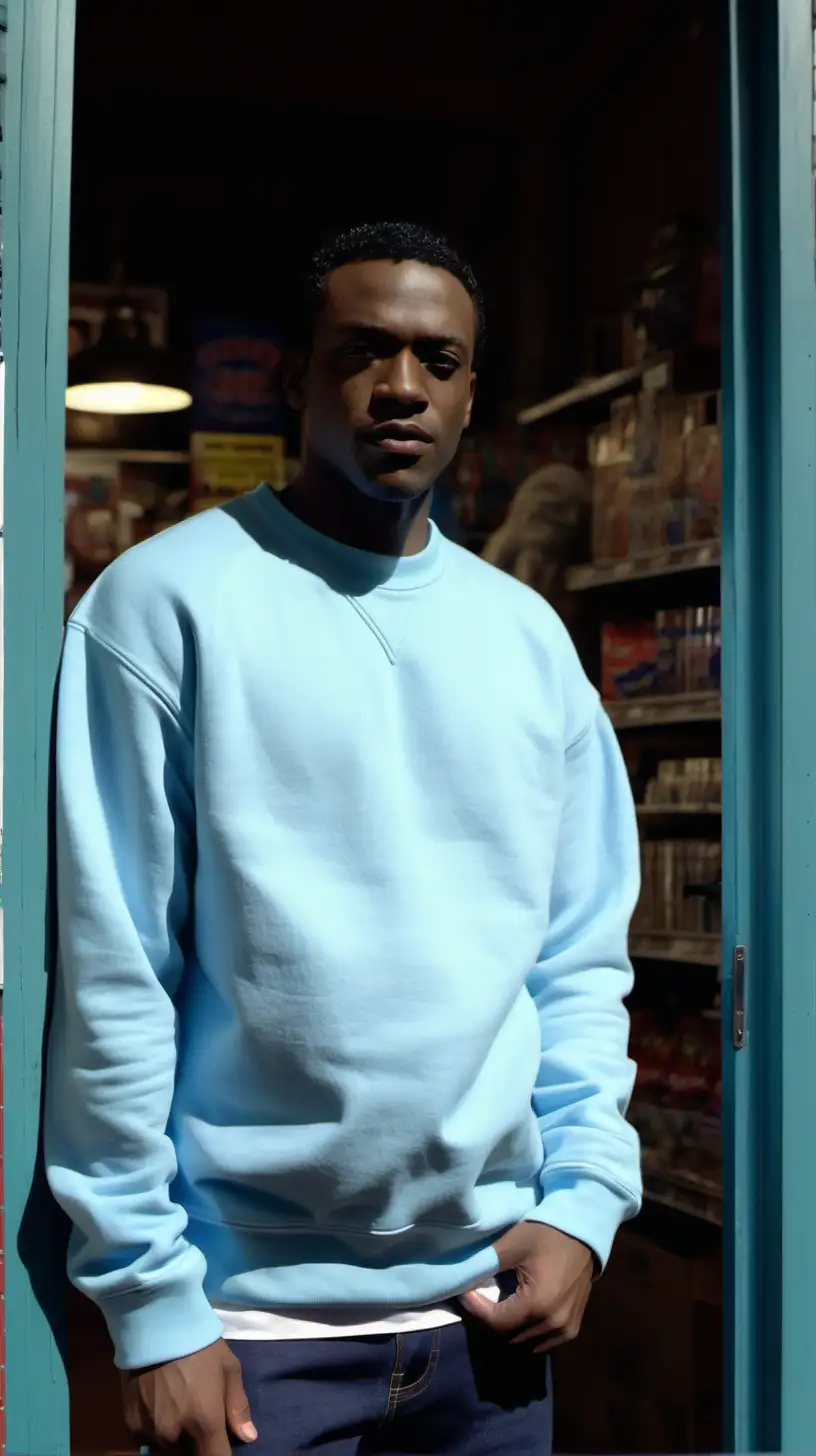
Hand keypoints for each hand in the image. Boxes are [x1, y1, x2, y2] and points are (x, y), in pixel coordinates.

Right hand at [121, 1338, 256, 1454]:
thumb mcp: (228, 1368)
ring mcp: (150, 1432)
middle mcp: (176, 1435)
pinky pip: (146, 1439)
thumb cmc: (199, 1344)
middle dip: (196, 1444)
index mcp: (205, 1423)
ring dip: (174, 1438)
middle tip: (196, 1418)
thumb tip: (249, 1437)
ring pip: (167, 1449)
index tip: (219, 1446)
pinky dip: (153, 1431)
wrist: (155, 1325)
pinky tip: (157, 1407)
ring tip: (176, 1409)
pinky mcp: (130, 1425)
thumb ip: (238, 1406)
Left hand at [460, 1222, 593, 1353]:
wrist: (582, 1233)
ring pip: (525, 1339)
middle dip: (490, 1317)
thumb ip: (486, 1265)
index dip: (476, 1309)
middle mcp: (552, 1323)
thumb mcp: (512, 1244)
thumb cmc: (546, 1235)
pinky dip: (530, 1333)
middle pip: (509, 1333)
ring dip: (509, 1325)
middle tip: (480, 1297)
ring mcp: (565, 1328)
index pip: (496, 1322)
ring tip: (499, 1303)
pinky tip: (522, 1319)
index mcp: (537, 1304)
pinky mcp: (573, 1327)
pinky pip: (546, 1341)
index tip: (465, 1293)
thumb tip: (464, 1280)